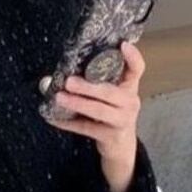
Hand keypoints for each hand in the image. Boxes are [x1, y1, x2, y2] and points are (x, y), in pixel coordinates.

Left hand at [42, 40, 145, 182]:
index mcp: (130, 87)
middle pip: (109, 92)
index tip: (123, 45)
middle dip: (88, 87)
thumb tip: (69, 70)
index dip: (133, 57)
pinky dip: (69, 124)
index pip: (137, 69)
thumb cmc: (114, 113)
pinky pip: (86, 128)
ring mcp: (122, 120)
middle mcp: (130, 102)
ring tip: (59, 97)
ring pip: (97, 110)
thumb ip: (102, 80)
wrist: (122, 146)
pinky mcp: (110, 136)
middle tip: (69, 81)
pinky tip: (54, 118)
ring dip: (77, 103)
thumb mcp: (115, 95)